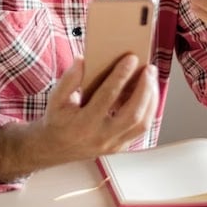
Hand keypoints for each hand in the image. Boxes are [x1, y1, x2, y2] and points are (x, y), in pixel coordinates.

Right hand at [0, 54, 158, 182]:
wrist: (55, 148)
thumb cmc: (58, 119)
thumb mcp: (55, 98)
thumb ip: (69, 79)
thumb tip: (83, 60)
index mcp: (83, 123)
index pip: (106, 97)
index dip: (120, 76)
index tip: (131, 58)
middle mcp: (101, 137)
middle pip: (132, 115)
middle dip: (144, 89)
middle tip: (149, 69)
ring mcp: (113, 145)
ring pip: (141, 124)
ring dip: (151, 99)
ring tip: (151, 78)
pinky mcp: (120, 146)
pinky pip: (141, 129)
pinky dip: (148, 109)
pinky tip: (148, 93)